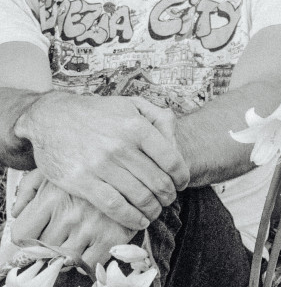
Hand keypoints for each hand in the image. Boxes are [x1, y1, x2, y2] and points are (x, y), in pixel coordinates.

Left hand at [10, 171, 136, 269]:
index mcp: (51, 195)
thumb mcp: (57, 165)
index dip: (28, 237)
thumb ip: (31, 187)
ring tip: (84, 239)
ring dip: (73, 252)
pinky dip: (92, 259)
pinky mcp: (115, 233)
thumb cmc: (89, 159)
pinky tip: (101, 242)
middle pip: (44, 247)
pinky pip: (93, 261)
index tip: (39, 234)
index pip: (22, 233)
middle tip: (64, 235)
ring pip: (68, 258)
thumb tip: (17, 211)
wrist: (127, 147)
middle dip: (52, 244)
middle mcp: (69, 212)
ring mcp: (92, 224)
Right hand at [15, 92, 188, 229]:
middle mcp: (121, 146)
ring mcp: (100, 165)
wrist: (52, 118)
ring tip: (155, 211)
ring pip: (139, 196)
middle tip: (169, 199)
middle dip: (169, 195)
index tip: (182, 184)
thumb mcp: (132, 105)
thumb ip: (159, 118)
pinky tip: (139, 221)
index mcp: (137, 127)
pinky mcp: (81, 181)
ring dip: (153, 209)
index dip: (181, 176)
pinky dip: (131, 218)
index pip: (171, 160)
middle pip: (158, 181)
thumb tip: (176, 140)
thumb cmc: (98, 113)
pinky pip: (114, 206)